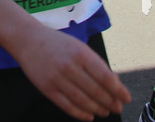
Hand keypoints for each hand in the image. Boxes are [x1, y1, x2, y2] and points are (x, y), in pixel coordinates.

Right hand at [10, 26, 130, 120]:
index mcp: (81, 53)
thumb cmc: (57, 43)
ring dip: (98, 109)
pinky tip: (89, 116)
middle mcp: (69, 66)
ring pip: (83, 101)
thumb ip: (95, 64)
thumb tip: (115, 84)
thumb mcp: (79, 47)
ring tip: (105, 112)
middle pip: (96, 91)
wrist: (27, 40)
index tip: (127, 98)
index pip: (105, 77)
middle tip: (117, 108)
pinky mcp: (47, 89)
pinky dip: (80, 114)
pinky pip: (67, 106)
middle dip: (110, 102)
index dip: (118, 91)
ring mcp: (57, 79)